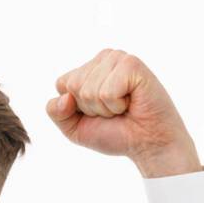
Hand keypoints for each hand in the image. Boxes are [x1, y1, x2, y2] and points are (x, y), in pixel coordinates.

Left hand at [45, 49, 201, 176]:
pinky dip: (116, 105)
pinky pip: (106, 92)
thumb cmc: (115, 132)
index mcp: (88, 69)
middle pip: (73, 86)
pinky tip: (131, 102)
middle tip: (113, 111)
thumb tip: (65, 97)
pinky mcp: (132, 64)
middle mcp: (103, 59)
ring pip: (88, 89)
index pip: (61, 84)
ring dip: (105, 108)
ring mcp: (118, 58)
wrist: (148, 143)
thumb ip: (56, 112)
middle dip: (90, 108)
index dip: (75, 107)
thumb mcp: (74, 128)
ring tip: (123, 107)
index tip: (97, 112)